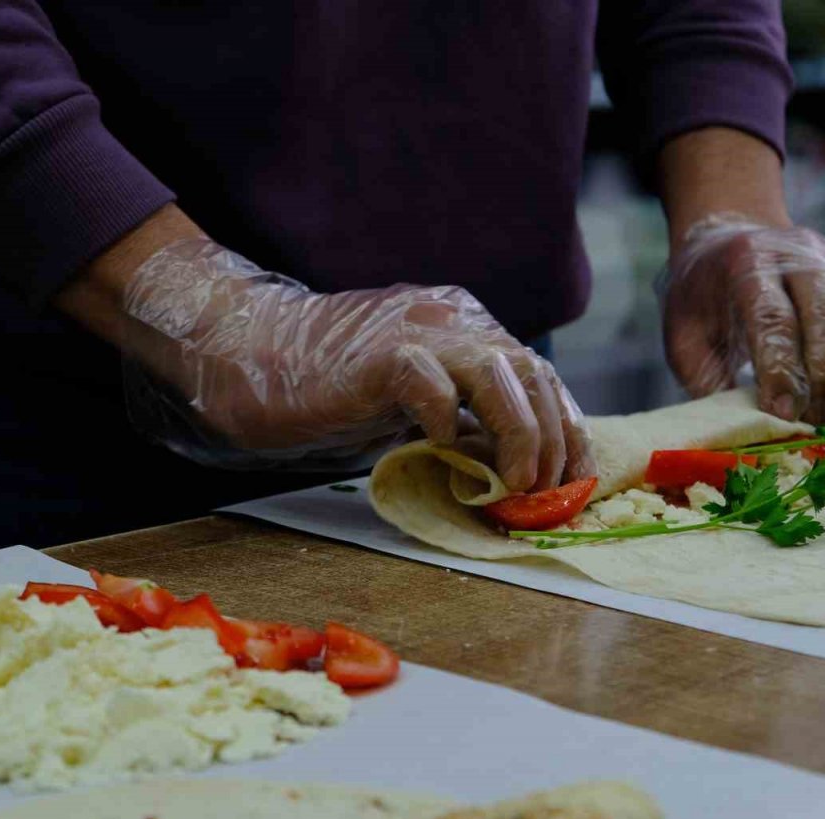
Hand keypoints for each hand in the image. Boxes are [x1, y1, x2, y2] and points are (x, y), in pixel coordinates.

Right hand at [120, 238, 593, 489]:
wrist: (250, 354)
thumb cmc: (329, 387)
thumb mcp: (414, 403)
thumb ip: (463, 419)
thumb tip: (512, 468)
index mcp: (465, 326)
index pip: (540, 373)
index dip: (567, 428)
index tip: (574, 480)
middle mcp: (451, 319)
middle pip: (533, 371)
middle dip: (553, 439)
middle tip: (547, 494)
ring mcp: (415, 332)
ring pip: (499, 371)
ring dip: (521, 434)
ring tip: (514, 485)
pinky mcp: (378, 356)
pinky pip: (429, 381)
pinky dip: (446, 419)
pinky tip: (441, 449)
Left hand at [660, 215, 824, 426]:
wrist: (727, 242)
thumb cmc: (701, 299)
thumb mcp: (684, 335)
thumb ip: (706, 377)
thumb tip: (740, 428)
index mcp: (749, 264)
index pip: (774, 317)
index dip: (782, 369)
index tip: (784, 414)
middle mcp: (801, 256)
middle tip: (821, 427)